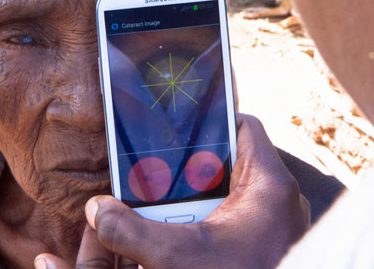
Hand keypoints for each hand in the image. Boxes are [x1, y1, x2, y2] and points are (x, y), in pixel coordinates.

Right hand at [35, 114, 309, 268]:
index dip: (210, 119)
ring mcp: (270, 222)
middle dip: (189, 167)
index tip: (177, 124)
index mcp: (268, 185)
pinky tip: (180, 232)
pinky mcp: (263, 241)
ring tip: (162, 204)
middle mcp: (276, 199)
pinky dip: (205, 219)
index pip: (242, 126)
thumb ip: (131, 231)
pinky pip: (231, 216)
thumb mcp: (177, 258)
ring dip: (193, 198)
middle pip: (227, 161)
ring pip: (226, 192)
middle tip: (157, 171)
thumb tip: (98, 209)